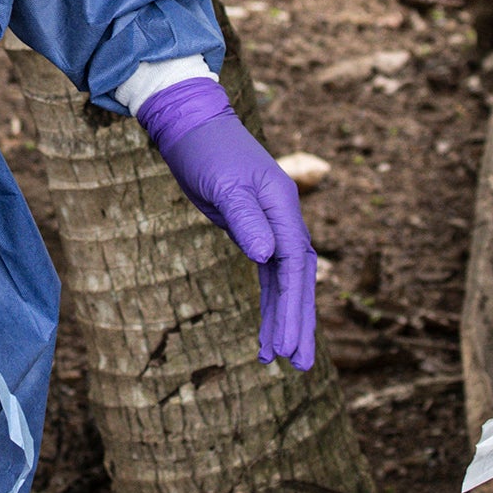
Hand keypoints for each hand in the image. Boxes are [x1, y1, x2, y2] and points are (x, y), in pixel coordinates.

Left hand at [137, 77, 317, 368]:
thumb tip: (266, 257)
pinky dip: (269, 303)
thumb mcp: (222, 184)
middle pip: (299, 280)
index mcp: (283, 208)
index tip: (287, 345)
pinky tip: (266, 332)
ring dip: (285, 319)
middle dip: (299, 323)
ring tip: (283, 360)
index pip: (294, 266)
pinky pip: (269, 275)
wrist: (191, 126)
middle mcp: (284, 219)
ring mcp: (272, 226)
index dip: (293, 307)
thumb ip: (245, 220)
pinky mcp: (254, 231)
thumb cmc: (206, 150)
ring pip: (286, 282)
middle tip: (300, 366)